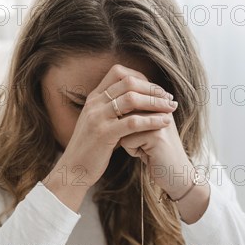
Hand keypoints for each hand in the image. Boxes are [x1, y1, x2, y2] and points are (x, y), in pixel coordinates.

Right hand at [51, 64, 176, 188]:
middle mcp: (94, 104)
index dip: (141, 77)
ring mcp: (97, 118)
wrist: (73, 171)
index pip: (118, 73)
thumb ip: (113, 111)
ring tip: (171, 108)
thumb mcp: (99, 124)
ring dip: (155, 102)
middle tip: (169, 98)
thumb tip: (136, 103)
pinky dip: (152, 120)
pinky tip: (164, 122)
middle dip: (153, 89)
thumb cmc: (91, 150)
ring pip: (132, 99)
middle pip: (128, 83)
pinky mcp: (103, 134)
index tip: (157, 90)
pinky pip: (132, 122)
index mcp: (94, 98)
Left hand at [119, 106, 194, 199]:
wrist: (176, 175)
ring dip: (129, 141)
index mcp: (158, 101)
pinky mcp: (155, 135)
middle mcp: (160, 106)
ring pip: (123, 126)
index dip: (128, 122)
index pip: (127, 103)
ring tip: (147, 148)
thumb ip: (133, 113)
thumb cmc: (156, 153)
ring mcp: (159, 119)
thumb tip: (110, 103)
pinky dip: (133, 151)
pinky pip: (126, 140)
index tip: (145, 134)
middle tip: (146, 142)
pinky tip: (149, 155)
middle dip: (127, 131)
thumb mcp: (145, 129)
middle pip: (124, 113)